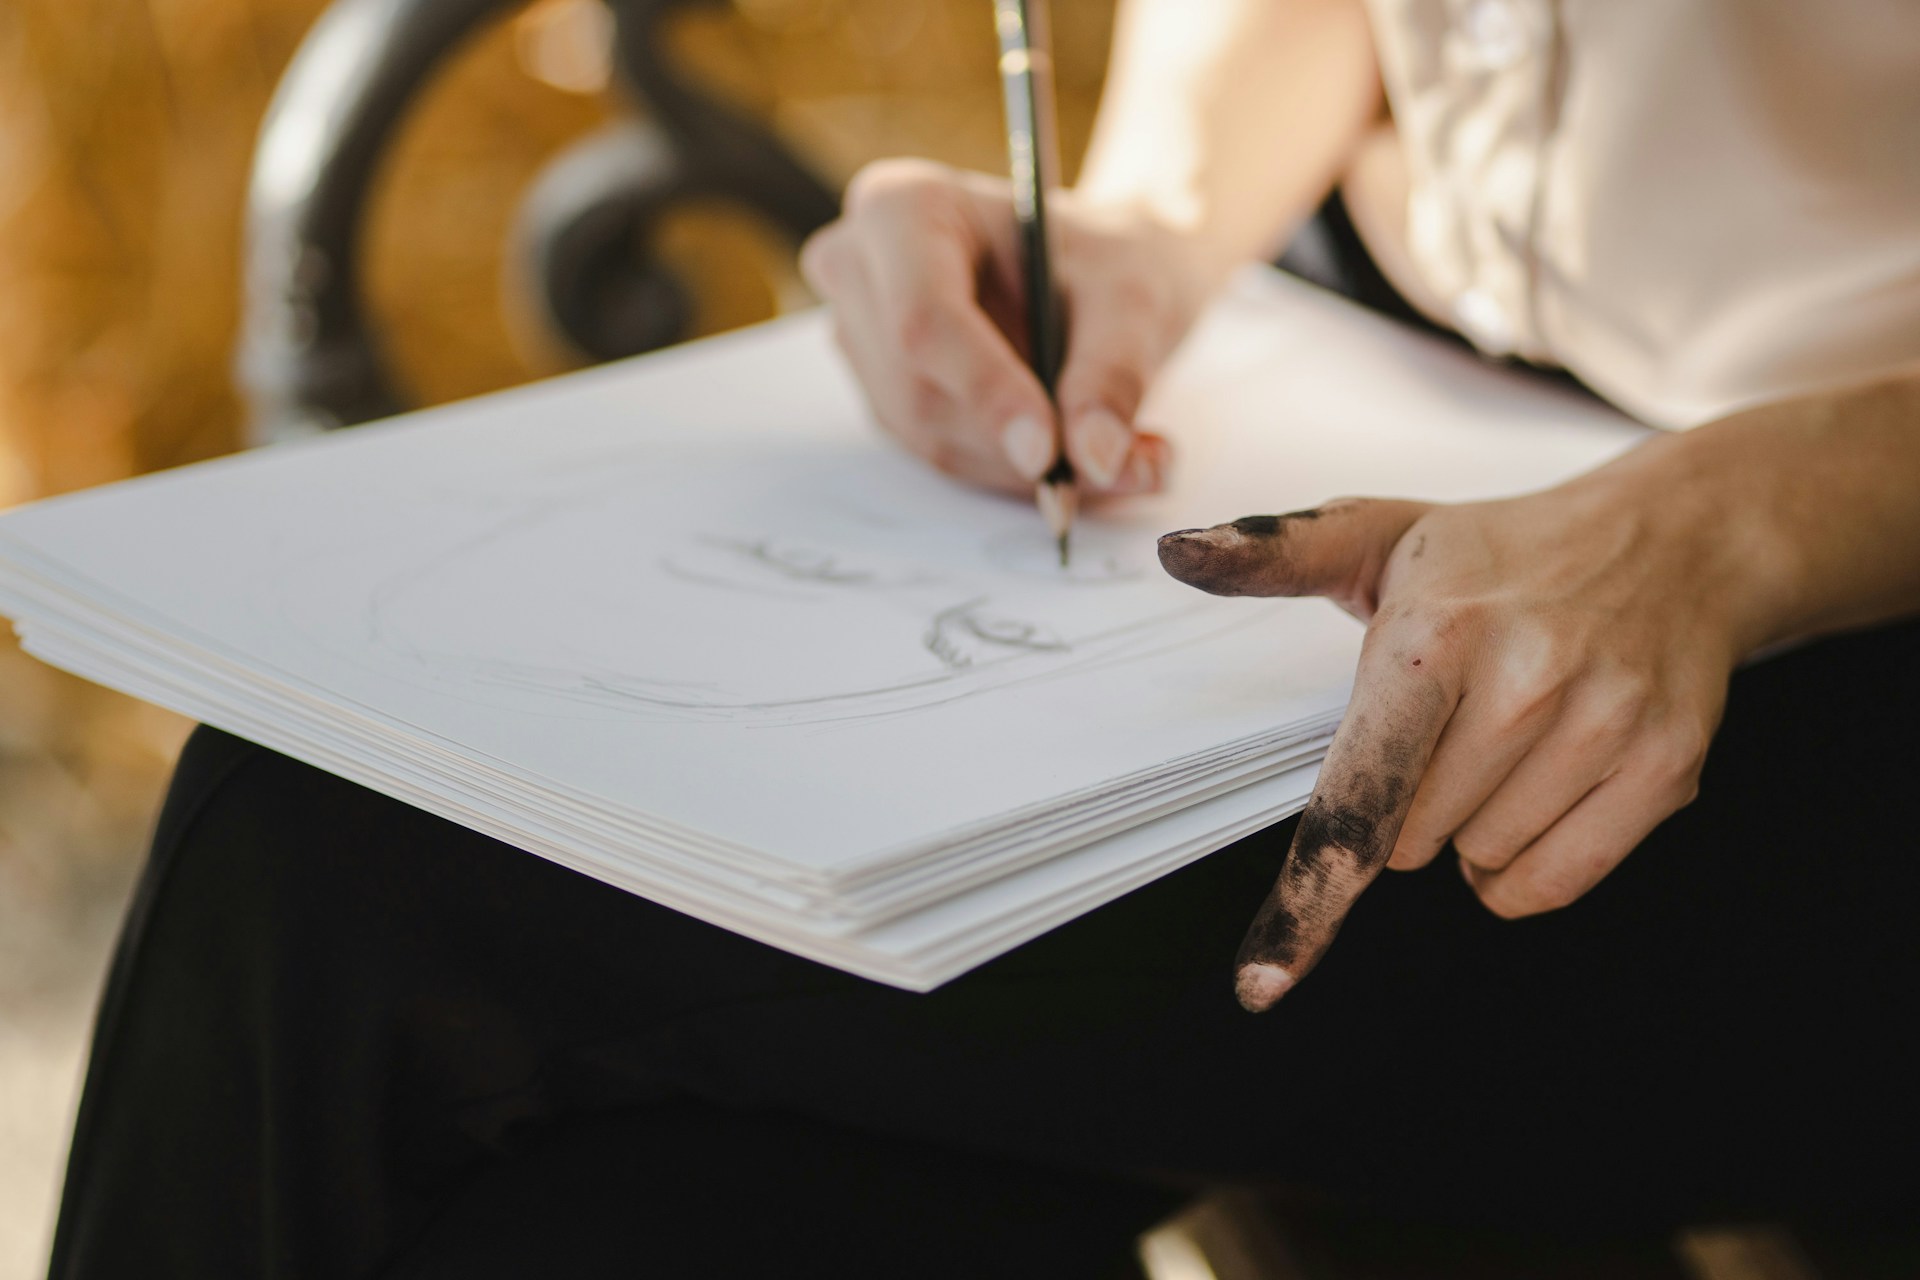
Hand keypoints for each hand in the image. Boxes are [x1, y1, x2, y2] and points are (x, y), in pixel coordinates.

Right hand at [800, 158, 1220, 496]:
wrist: (1096, 273)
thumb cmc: (1103, 256)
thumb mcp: (1131, 294)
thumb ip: (1114, 372)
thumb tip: (1094, 456)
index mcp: (903, 209)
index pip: (923, 317)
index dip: (984, 389)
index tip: (1046, 450)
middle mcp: (861, 272)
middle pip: (920, 390)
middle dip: (1015, 442)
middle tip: (1118, 464)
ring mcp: (864, 342)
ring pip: (932, 437)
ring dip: (1026, 468)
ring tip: (1128, 458)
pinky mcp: (887, 399)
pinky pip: (945, 457)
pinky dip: (1019, 472)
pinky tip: (1082, 455)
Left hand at [1158, 444, 1780, 1010]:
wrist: (1673, 541)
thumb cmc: (1498, 553)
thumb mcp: (1379, 532)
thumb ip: (1272, 554)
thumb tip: (1176, 552)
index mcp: (1437, 636)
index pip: (1359, 795)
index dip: (1309, 898)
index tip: (1263, 983)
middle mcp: (1526, 684)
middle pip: (1409, 844)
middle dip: (1406, 803)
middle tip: (1447, 721)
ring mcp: (1604, 728)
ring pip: (1482, 866)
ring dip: (1471, 828)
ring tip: (1505, 736)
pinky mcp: (1666, 768)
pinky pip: (1554, 885)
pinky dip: (1525, 864)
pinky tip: (1537, 787)